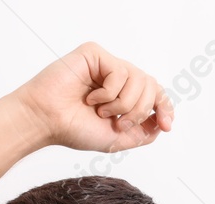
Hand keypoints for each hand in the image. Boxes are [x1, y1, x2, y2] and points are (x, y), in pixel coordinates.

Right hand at [11, 41, 174, 152]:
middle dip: (140, 110)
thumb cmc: (73, 129)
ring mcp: (106, 65)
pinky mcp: (95, 54)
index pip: (154, 93)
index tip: (167, 125)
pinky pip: (120, 72)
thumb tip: (161, 123)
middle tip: (119, 124)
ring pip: (139, 79)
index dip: (165, 107)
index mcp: (122, 95)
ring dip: (123, 104)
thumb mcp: (116, 139)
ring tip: (101, 111)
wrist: (47, 122)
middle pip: (151, 86)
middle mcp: (116, 78)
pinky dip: (109, 92)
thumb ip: (142, 133)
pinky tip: (91, 98)